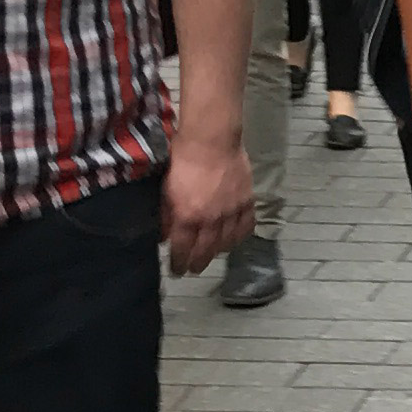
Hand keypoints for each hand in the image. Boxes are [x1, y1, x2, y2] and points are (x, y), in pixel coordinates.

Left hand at [163, 132, 254, 275]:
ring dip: (218, 252)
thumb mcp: (166, 189)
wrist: (211, 140)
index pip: (182, 248)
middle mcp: (211, 219)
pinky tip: (235, 239)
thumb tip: (164, 236)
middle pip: (206, 250)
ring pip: (228, 242)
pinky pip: (246, 226)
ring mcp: (231, 211)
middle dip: (198, 263)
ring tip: (213, 255)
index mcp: (188, 216)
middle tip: (194, 269)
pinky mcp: (246, 201)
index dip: (179, 263)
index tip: (176, 271)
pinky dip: (240, 237)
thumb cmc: (182, 160)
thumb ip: (166, 215)